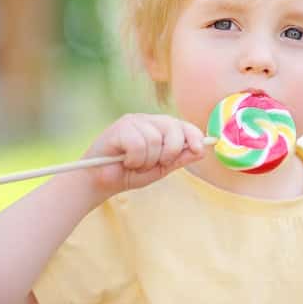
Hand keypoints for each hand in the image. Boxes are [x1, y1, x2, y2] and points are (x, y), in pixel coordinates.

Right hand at [81, 113, 206, 194]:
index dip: (194, 136)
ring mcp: (133, 122)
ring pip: (156, 139)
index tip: (199, 149)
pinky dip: (135, 159)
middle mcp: (147, 121)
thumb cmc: (128, 174)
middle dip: (170, 151)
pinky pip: (139, 144)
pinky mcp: (119, 127)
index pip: (182, 125)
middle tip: (156, 164)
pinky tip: (126, 162)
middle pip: (173, 128)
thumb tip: (202, 151)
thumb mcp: (159, 169)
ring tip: (135, 164)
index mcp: (159, 128)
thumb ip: (179, 159)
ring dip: (147, 160)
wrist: (100, 182)